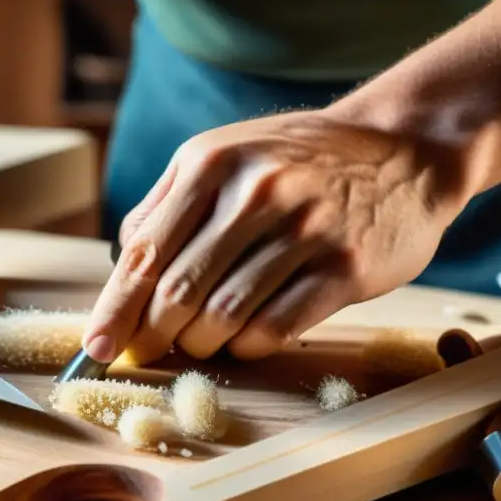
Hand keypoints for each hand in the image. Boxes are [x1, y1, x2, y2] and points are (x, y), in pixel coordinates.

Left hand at [83, 112, 465, 364]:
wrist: (404, 147)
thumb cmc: (299, 159)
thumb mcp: (226, 153)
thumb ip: (169, 203)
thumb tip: (123, 268)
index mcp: (211, 162)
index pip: (145, 252)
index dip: (115, 309)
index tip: (96, 349)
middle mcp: (256, 191)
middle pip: (178, 291)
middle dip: (152, 335)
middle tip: (146, 353)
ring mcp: (305, 229)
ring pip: (224, 316)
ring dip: (201, 343)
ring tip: (200, 341)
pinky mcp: (345, 267)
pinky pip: (277, 327)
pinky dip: (249, 346)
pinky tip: (246, 339)